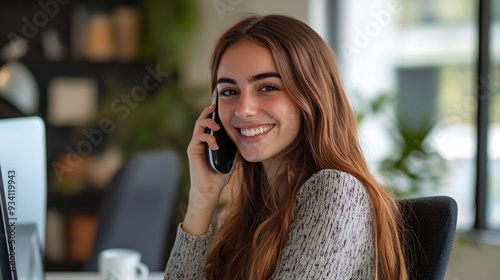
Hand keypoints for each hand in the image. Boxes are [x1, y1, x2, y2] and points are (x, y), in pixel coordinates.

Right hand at [183, 104, 233, 234]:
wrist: (211, 189)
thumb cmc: (220, 174)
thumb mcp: (232, 157)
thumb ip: (235, 146)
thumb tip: (246, 136)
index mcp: (209, 140)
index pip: (210, 122)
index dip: (214, 113)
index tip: (220, 105)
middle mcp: (201, 140)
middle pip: (202, 119)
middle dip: (208, 112)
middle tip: (215, 106)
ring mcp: (196, 145)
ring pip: (198, 125)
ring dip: (207, 122)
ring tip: (217, 127)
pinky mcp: (193, 150)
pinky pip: (198, 137)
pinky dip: (208, 138)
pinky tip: (215, 145)